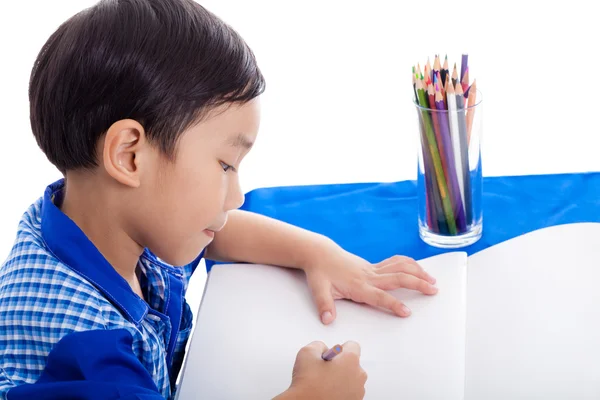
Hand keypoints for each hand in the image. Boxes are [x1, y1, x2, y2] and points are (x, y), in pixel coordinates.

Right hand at [274, 341, 366, 399]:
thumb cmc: (309, 384)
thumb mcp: (307, 353)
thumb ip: (318, 345)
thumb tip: (323, 350)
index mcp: (350, 360)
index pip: (352, 346)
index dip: (338, 349)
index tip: (330, 355)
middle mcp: (358, 376)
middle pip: (352, 364)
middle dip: (339, 365)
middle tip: (323, 371)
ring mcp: (358, 392)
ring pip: (350, 379)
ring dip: (339, 380)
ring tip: (323, 384)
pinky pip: (348, 393)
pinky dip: (339, 392)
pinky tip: (326, 394)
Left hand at [304, 244, 437, 323]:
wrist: (320, 253)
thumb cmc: (320, 272)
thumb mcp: (317, 289)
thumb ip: (324, 305)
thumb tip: (327, 319)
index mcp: (358, 285)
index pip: (379, 296)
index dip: (393, 304)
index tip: (406, 312)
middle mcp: (368, 276)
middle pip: (398, 278)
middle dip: (417, 284)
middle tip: (433, 291)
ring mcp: (372, 269)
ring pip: (400, 267)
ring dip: (417, 272)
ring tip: (432, 281)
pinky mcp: (373, 266)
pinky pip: (395, 262)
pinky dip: (409, 264)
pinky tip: (419, 270)